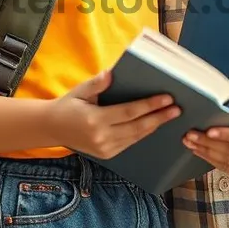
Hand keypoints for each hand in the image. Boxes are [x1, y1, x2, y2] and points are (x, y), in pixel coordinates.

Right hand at [47, 70, 180, 159]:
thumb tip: (113, 73)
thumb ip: (97, 83)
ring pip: (136, 137)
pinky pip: (130, 142)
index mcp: (94, 120)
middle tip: (177, 109)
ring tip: (170, 116)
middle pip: (137, 127)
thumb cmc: (68, 105)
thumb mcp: (80, 90)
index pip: (129, 112)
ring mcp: (105, 149)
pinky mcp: (107, 154)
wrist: (52, 128)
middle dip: (159, 118)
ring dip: (154, 126)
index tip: (167, 98)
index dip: (149, 106)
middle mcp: (101, 137)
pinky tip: (154, 124)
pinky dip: (143, 133)